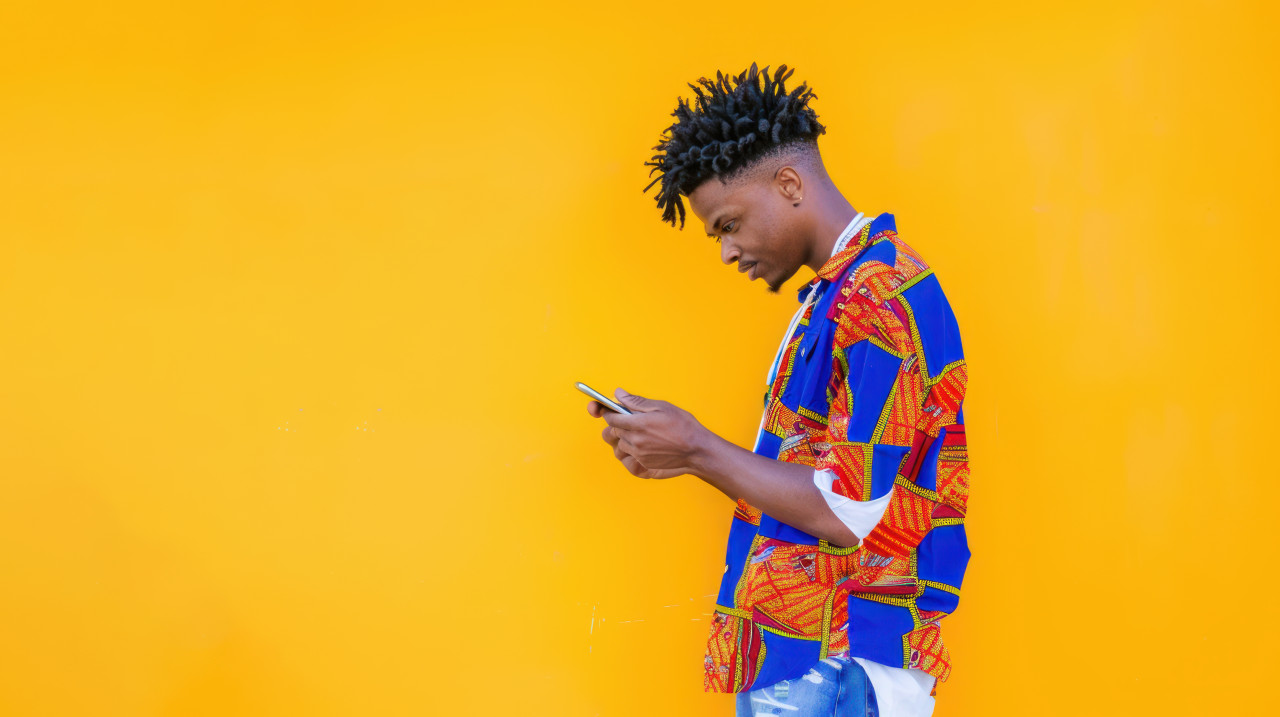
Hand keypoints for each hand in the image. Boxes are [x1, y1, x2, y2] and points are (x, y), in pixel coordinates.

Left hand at [586, 388, 706, 479]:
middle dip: (617, 425)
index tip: (605, 409)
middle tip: (629, 421)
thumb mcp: (661, 407)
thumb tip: (618, 394)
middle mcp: (635, 441)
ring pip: (619, 446)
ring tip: (638, 435)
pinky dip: (631, 452)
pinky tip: (643, 447)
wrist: (697, 450)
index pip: (611, 418)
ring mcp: (638, 455)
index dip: (606, 412)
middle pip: (612, 432)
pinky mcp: (643, 466)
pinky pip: (628, 458)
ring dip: (623, 439)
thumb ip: (636, 402)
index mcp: (637, 424)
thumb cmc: (683, 426)